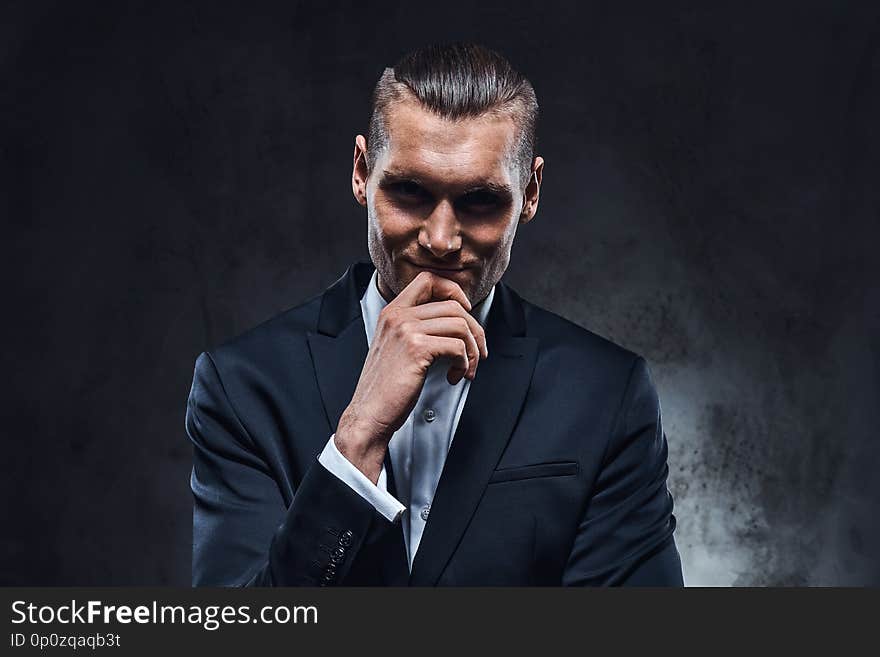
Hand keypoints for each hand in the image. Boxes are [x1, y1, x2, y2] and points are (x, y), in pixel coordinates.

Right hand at [334, 271, 488, 482]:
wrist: (369, 414)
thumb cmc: (386, 387)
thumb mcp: (397, 348)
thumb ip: (417, 330)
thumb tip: (458, 324)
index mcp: (392, 312)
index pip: (428, 279)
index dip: (453, 291)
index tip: (465, 313)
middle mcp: (398, 316)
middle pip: (453, 305)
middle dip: (475, 330)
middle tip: (478, 353)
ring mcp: (406, 330)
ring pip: (460, 325)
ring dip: (472, 350)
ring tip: (466, 369)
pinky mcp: (416, 349)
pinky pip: (457, 346)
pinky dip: (464, 364)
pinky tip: (454, 376)